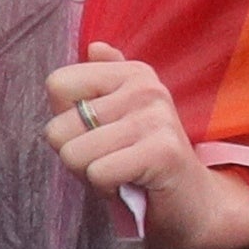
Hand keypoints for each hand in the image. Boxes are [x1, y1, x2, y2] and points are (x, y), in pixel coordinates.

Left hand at [44, 48, 248, 248]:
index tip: (97, 133)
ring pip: (73, 154)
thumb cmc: (139, 162)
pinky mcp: (162, 151)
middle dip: (75, 154)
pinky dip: (106, 188)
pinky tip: (129, 184)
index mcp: (131, 73)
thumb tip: (94, 46)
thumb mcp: (113, 120)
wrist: (191, 202)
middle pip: (58, 126)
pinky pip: (97, 172)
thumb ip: (97, 86)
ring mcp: (155, 117)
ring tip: (120, 172)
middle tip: (110, 160)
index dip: (64, 120)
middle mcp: (145, 88)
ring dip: (90, 174)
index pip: (57, 85)